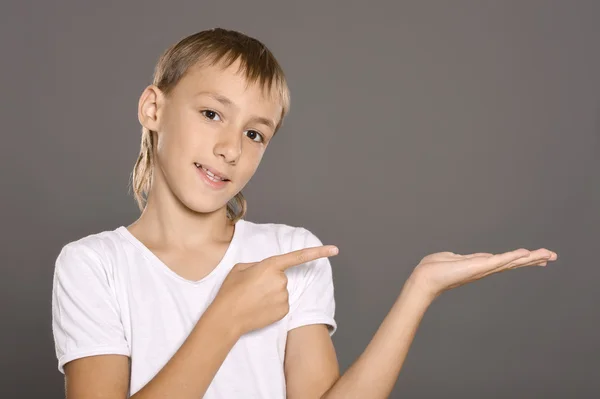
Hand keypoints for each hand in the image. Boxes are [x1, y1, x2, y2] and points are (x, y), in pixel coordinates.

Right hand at [211, 245, 338, 335]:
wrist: (227, 317)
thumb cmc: (231, 291)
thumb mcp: (240, 269)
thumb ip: (258, 265)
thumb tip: (268, 271)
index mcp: (270, 266)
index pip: (298, 256)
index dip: (318, 252)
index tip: (335, 250)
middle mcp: (281, 280)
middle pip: (281, 277)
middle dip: (270, 281)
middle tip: (252, 289)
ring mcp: (284, 296)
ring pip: (281, 291)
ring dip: (270, 294)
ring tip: (253, 299)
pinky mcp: (285, 310)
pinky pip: (282, 304)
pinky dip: (272, 305)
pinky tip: (259, 308)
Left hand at [410, 248, 557, 299]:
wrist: (425, 278)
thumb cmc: (433, 269)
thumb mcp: (449, 259)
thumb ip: (458, 257)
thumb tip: (459, 256)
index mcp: (479, 265)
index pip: (504, 261)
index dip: (520, 259)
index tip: (535, 257)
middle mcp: (484, 269)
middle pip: (513, 262)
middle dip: (533, 260)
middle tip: (552, 256)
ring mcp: (483, 268)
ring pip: (511, 262)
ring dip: (530, 258)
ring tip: (547, 254)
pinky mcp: (478, 267)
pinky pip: (499, 261)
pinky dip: (512, 257)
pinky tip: (526, 254)